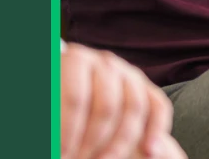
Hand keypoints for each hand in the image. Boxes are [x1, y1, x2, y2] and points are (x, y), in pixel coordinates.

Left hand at [61, 42, 187, 158]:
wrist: (77, 98)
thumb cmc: (55, 110)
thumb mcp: (49, 108)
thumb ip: (52, 122)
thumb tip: (53, 143)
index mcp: (75, 60)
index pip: (75, 99)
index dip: (66, 131)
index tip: (60, 154)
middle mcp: (106, 62)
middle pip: (107, 107)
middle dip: (93, 141)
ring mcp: (131, 74)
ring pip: (134, 109)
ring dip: (120, 143)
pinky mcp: (148, 89)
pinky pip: (159, 107)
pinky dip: (156, 130)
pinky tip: (149, 152)